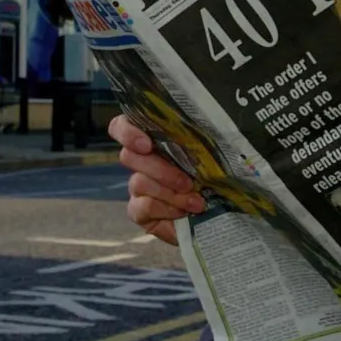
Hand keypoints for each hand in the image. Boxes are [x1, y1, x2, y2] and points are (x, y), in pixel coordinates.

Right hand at [109, 114, 205, 245]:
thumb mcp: (210, 154)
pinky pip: (142, 207)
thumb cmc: (214, 176)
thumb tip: (201, 131)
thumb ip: (198, 141)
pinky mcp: (138, 211)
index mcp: (153, 139)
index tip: (147, 145)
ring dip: (171, 194)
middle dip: (160, 170)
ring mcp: (137, 186)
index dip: (127, 133)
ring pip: (138, 183)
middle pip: (128, 156)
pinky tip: (183, 214)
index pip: (121, 126)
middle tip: (188, 182)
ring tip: (197, 202)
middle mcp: (139, 161)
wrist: (218, 213)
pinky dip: (166, 210)